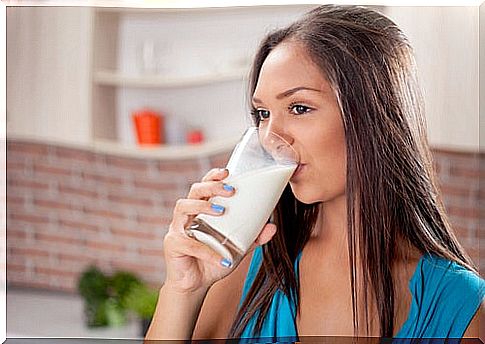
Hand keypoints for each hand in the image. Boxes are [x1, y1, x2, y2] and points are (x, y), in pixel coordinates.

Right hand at [162, 168, 276, 293]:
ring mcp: (177, 228)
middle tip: (230, 190)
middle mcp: (187, 215)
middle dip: (211, 186)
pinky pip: (189, 244)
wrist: (196, 285)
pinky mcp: (172, 245)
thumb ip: (253, 237)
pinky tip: (224, 258)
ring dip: (202, 206)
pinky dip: (208, 251)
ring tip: (221, 211)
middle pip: (194, 191)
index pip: (204, 186)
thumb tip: (273, 227)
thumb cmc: (214, 260)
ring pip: (183, 207)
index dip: (213, 176)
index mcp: (200, 211)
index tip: (227, 172)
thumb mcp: (237, 248)